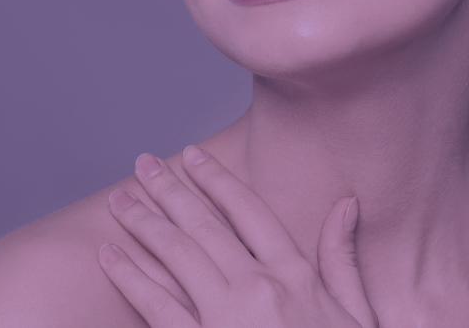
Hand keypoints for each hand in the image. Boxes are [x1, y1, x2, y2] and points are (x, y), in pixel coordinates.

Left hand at [98, 146, 377, 327]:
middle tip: (141, 163)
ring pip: (176, 256)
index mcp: (297, 275)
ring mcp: (227, 320)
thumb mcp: (357, 314)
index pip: (249, 211)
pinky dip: (130, 277)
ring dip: (143, 223)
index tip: (191, 156)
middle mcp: (260, 289)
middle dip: (169, 190)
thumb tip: (346, 203)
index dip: (217, 180)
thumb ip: (341, 259)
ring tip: (119, 200)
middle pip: (204, 226)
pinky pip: (157, 306)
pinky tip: (111, 256)